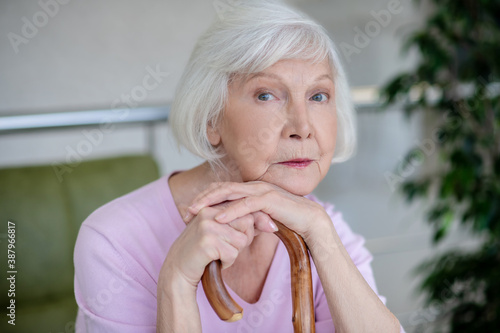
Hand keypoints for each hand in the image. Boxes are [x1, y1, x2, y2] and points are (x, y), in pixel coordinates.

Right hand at [159, 204, 276, 288]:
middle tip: (229, 248)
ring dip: (234, 253)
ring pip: (242, 240)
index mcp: (212, 206)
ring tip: (219, 254)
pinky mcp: (207, 242)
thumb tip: (271, 223)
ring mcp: (207, 226)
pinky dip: (227, 262)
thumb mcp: (221, 232)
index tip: (271, 228)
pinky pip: (232, 253)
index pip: (244, 207)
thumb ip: (240, 224)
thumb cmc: (203, 251)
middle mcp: (209, 212)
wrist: (177, 269)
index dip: (259, 219)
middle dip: (245, 238)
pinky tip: (214, 261)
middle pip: (247, 222)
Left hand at [185, 181, 331, 243]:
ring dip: (211, 202)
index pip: (223, 189)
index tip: (191, 210)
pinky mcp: (269, 200)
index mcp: (252, 188)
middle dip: (203, 198)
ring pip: (230, 192)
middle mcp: (254, 185)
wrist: (311, 221)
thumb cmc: (288, 220)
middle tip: (186, 209)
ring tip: (195, 211)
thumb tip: (234, 226)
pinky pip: (245, 205)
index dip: (206, 197)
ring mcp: (262, 191)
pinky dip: (230, 211)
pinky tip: (217, 218)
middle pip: (222, 187)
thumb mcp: (262, 218)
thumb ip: (248, 218)